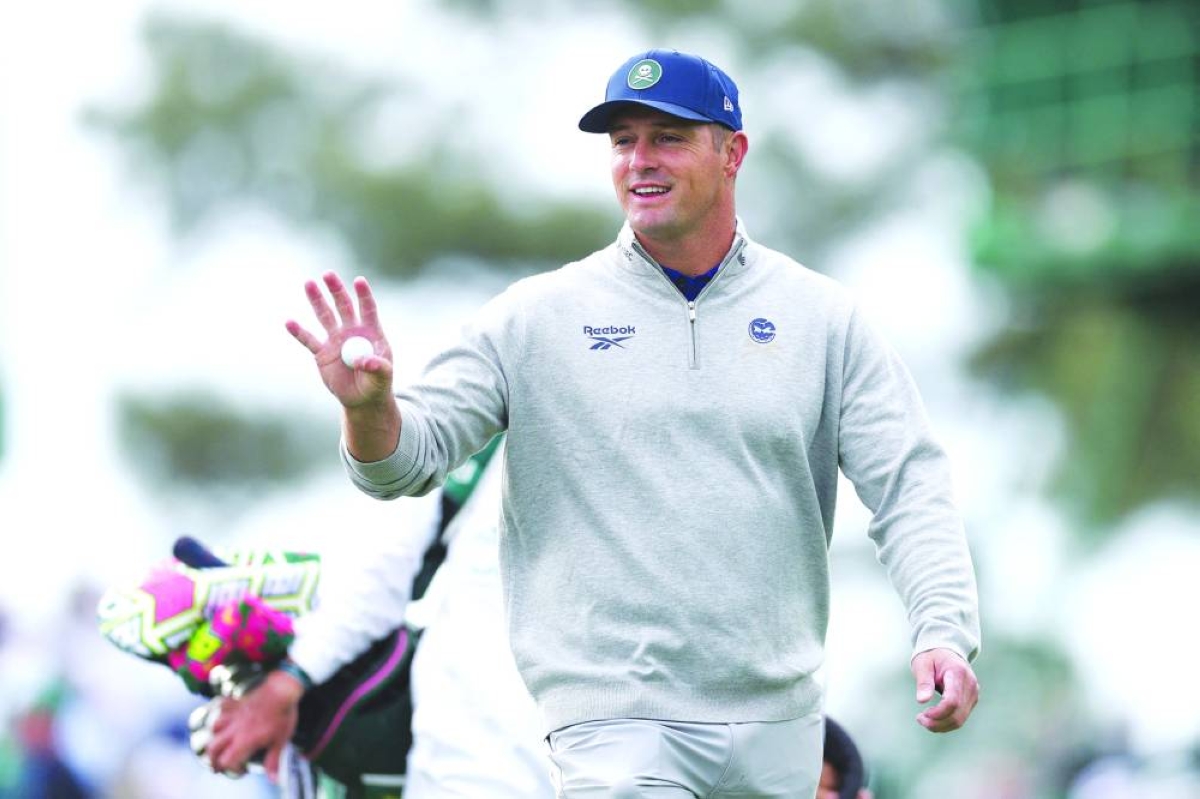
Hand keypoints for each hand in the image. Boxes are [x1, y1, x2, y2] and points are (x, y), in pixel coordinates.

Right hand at [206, 670, 303, 781]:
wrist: (282, 689)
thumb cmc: (283, 716)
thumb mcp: (281, 740)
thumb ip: (274, 760)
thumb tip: (274, 779)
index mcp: (245, 741)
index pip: (227, 760)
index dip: (232, 768)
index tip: (241, 769)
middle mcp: (235, 729)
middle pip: (213, 747)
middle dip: (214, 758)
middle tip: (219, 763)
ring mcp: (234, 715)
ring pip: (214, 728)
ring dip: (216, 735)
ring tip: (222, 742)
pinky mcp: (237, 703)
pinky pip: (221, 707)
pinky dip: (221, 712)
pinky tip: (226, 715)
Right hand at [286, 271, 394, 409]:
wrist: (362, 399)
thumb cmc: (377, 383)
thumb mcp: (383, 376)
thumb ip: (377, 367)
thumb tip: (364, 361)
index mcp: (371, 331)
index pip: (367, 308)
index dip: (363, 295)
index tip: (359, 280)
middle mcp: (352, 331)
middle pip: (343, 306)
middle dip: (336, 290)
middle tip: (328, 274)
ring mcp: (335, 340)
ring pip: (325, 316)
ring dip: (317, 301)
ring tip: (308, 283)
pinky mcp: (322, 353)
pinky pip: (309, 340)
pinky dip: (299, 332)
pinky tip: (289, 322)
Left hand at [911, 647, 978, 732]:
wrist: (946, 651)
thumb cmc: (932, 657)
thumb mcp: (923, 665)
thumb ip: (924, 682)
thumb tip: (922, 700)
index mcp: (958, 673)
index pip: (952, 701)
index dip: (938, 713)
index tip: (922, 714)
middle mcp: (970, 685)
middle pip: (957, 714)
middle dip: (938, 723)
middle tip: (920, 720)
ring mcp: (973, 693)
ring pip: (960, 719)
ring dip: (942, 726)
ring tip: (924, 720)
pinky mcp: (972, 700)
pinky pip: (961, 717)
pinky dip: (947, 722)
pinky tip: (933, 719)